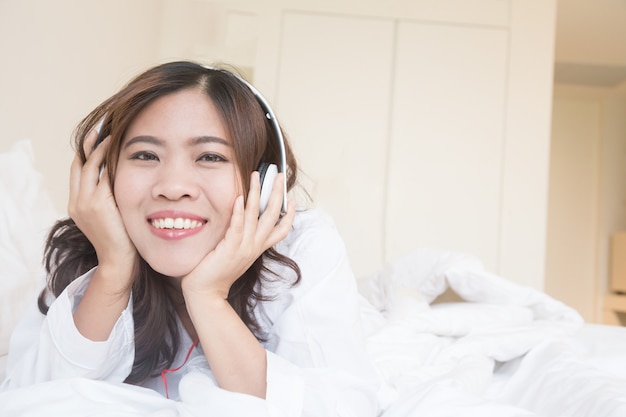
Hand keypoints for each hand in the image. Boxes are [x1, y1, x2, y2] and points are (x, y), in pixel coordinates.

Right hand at [68, 128, 136, 279]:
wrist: (119, 261)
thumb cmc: (121, 239)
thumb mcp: (110, 215)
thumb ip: (109, 198)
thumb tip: (120, 180)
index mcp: (76, 204)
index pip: (78, 171)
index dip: (85, 152)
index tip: (96, 137)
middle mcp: (77, 202)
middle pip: (79, 164)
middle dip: (89, 143)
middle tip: (101, 127)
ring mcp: (85, 203)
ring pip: (89, 166)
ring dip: (99, 147)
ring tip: (111, 133)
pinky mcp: (97, 204)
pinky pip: (101, 175)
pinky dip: (108, 160)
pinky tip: (118, 150)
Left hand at [181, 171, 294, 299]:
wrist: (206, 292)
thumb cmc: (217, 272)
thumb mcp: (236, 253)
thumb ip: (242, 238)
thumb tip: (241, 219)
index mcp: (258, 248)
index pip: (281, 230)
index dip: (289, 215)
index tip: (292, 199)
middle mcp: (255, 246)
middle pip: (272, 216)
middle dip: (276, 194)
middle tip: (278, 176)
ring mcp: (244, 247)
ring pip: (255, 216)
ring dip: (256, 194)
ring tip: (256, 176)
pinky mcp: (230, 248)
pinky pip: (237, 227)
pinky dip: (239, 212)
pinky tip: (239, 198)